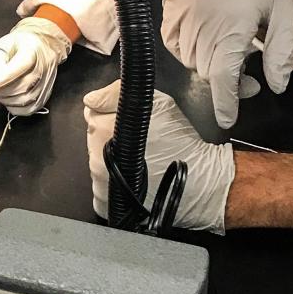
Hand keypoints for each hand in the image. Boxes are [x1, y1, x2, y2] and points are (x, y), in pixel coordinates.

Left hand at [0, 16, 72, 114]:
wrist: (41, 45)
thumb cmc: (18, 46)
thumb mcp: (2, 46)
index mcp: (32, 49)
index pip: (20, 66)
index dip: (3, 78)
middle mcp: (44, 65)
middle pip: (23, 85)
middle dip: (3, 91)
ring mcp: (47, 80)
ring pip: (27, 98)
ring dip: (9, 100)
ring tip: (0, 93)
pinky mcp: (47, 92)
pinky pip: (32, 107)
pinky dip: (18, 108)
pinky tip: (10, 101)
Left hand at [83, 81, 234, 232]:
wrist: (200, 182)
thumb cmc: (181, 143)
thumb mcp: (158, 103)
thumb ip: (116, 93)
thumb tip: (91, 99)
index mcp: (104, 130)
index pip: (91, 112)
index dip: (110, 112)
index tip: (128, 120)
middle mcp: (96, 157)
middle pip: (93, 136)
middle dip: (110, 134)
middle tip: (140, 140)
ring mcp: (99, 182)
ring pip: (97, 159)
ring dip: (112, 157)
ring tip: (142, 159)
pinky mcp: (105, 201)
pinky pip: (102, 183)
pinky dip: (113, 179)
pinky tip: (134, 175)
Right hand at [162, 0, 292, 128]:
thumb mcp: (289, 17)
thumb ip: (282, 55)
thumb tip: (275, 86)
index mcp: (229, 26)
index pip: (221, 76)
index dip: (224, 102)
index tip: (227, 120)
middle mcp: (200, 20)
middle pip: (206, 69)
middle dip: (227, 80)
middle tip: (252, 74)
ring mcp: (181, 10)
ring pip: (187, 57)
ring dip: (207, 62)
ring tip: (230, 50)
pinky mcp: (172, 1)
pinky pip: (171, 39)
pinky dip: (184, 47)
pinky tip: (204, 39)